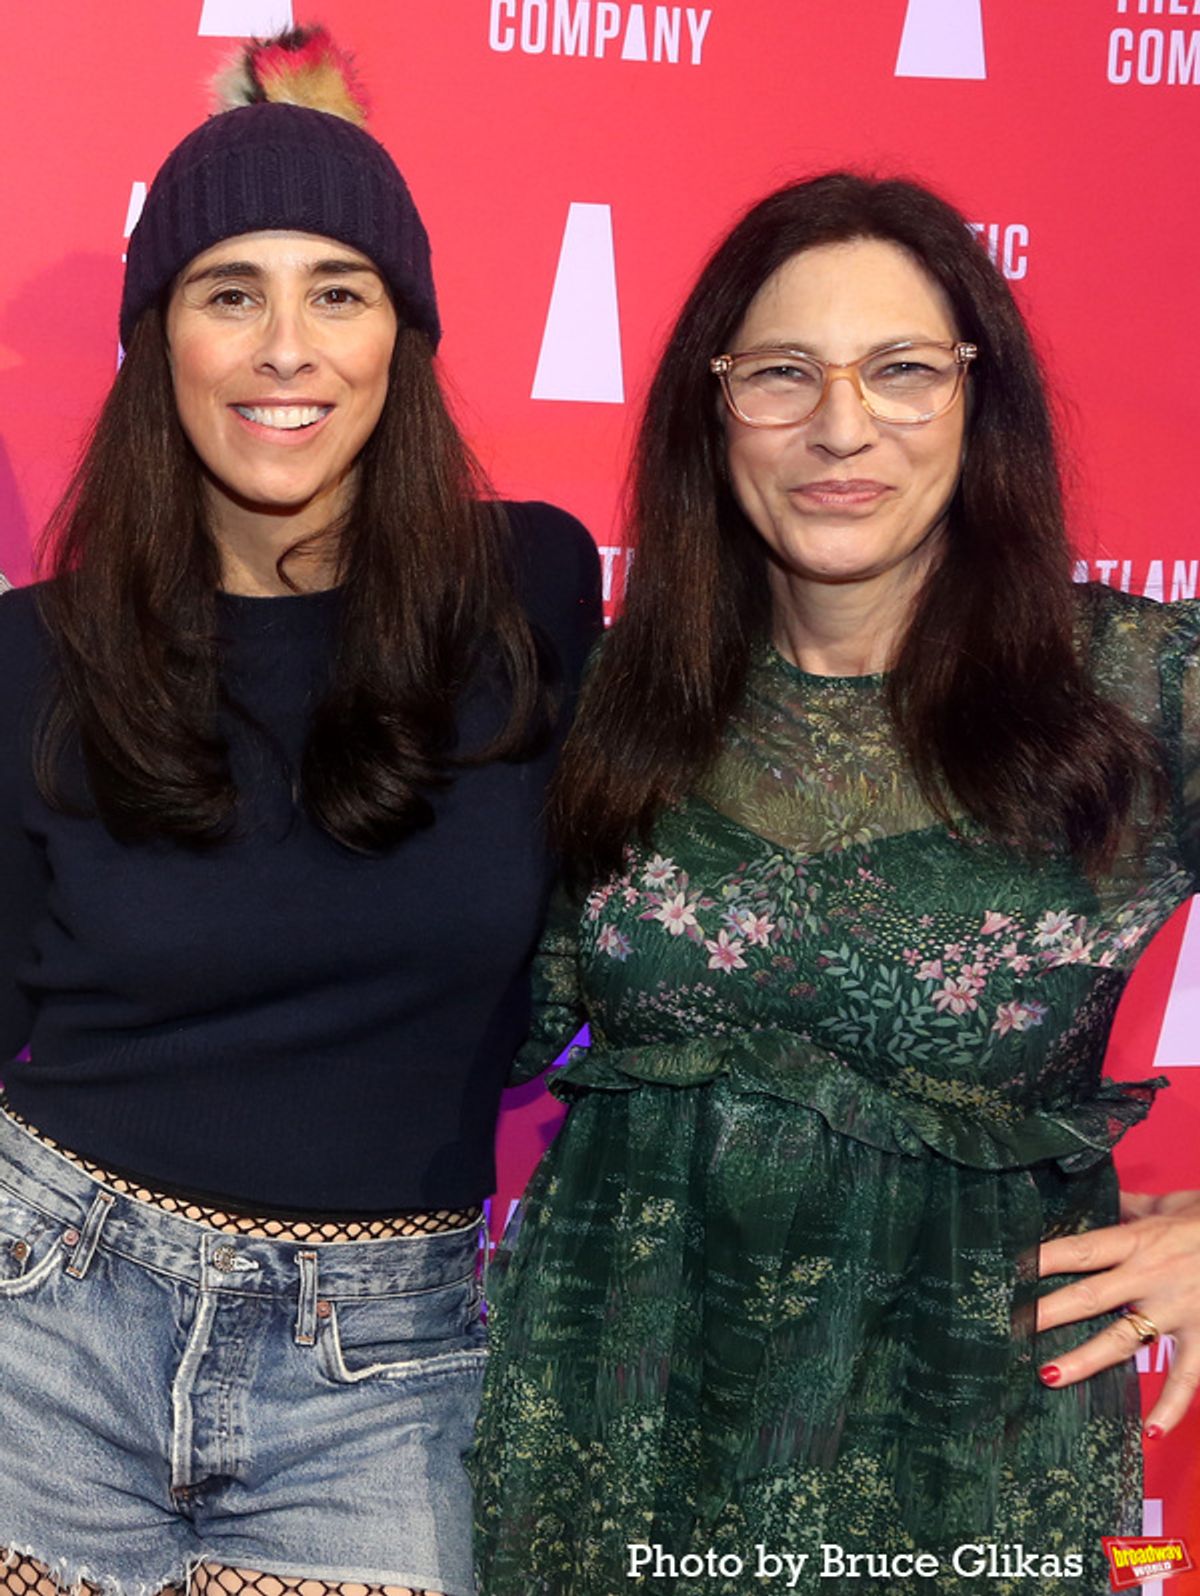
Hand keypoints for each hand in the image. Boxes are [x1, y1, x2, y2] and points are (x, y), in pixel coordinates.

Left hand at [1036, 1190, 1199, 1436]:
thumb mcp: (1169, 1205)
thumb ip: (1132, 1206)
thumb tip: (1101, 1197)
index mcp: (1138, 1241)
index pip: (1081, 1250)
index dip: (1044, 1259)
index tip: (1011, 1271)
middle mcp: (1151, 1277)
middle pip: (1090, 1296)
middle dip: (1049, 1313)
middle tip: (1012, 1329)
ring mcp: (1177, 1310)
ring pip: (1124, 1340)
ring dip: (1086, 1360)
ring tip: (1050, 1376)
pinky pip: (1186, 1377)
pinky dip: (1171, 1406)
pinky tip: (1150, 1432)